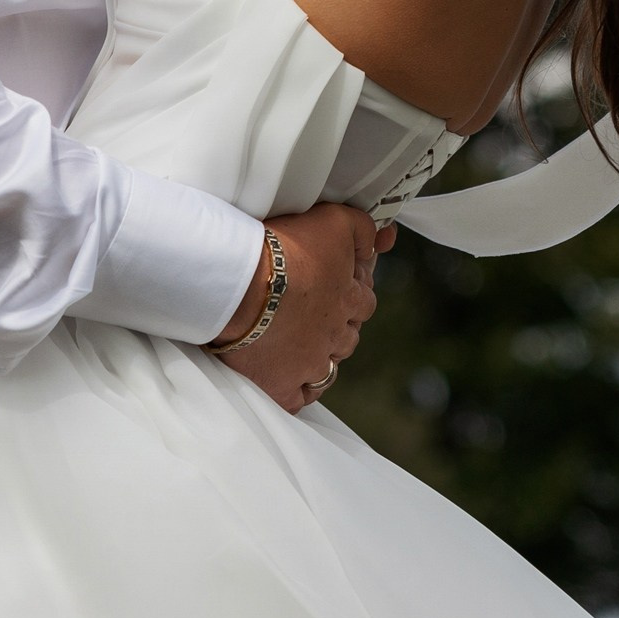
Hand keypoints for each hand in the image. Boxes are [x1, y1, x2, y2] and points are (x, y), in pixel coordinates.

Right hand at [212, 202, 378, 413]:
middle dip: (338, 324)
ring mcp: (309, 365)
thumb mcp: (334, 220)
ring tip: (301, 341)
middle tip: (314, 310)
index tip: (335, 282)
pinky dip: (298, 389)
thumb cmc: (283, 249)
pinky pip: (300, 398)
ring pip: (328, 368)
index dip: (352, 290)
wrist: (239, 283)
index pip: (365, 300)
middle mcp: (336, 337)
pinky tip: (290, 376)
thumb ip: (362, 229)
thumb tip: (379, 240)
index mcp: (350, 300)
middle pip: (348, 336)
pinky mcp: (281, 387)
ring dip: (320, 355)